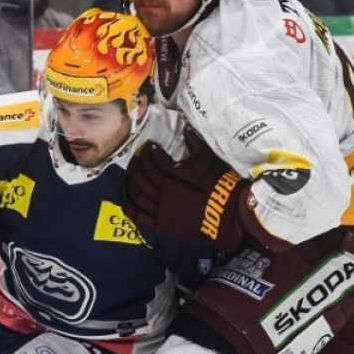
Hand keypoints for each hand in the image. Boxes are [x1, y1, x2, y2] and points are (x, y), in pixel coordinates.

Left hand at [125, 138, 246, 251]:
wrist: (226, 212)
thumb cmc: (218, 183)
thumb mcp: (208, 157)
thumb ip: (194, 143)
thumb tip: (185, 129)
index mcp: (173, 173)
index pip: (155, 160)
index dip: (149, 153)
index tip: (149, 148)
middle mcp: (162, 190)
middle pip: (142, 176)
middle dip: (136, 166)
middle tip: (135, 159)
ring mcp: (160, 208)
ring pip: (138, 194)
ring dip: (131, 183)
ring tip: (129, 176)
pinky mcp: (161, 224)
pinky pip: (140, 216)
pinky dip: (131, 208)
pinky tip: (127, 201)